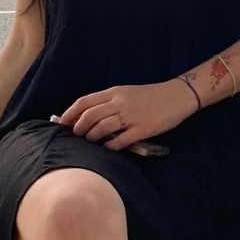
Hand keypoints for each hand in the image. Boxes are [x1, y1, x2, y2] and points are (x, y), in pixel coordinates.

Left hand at [55, 79, 197, 151]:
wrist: (177, 96)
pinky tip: (108, 148)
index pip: (85, 102)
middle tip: (77, 135)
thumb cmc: (150, 95)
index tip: (62, 123)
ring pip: (101, 128)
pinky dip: (110, 146)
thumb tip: (88, 115)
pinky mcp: (142, 129)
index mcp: (115, 92)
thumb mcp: (127, 92)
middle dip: (78, 128)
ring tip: (91, 142)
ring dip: (92, 138)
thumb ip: (109, 101)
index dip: (70, 113)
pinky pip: (120, 141)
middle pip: (89, 116)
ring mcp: (131, 117)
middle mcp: (120, 103)